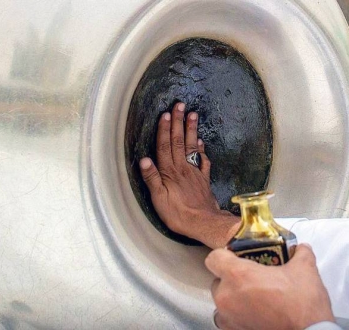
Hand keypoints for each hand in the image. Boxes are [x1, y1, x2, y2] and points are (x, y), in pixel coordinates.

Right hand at [139, 102, 239, 247]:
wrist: (204, 223)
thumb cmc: (178, 214)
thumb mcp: (159, 199)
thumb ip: (152, 178)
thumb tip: (144, 159)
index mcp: (170, 172)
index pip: (165, 146)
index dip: (164, 130)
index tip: (166, 114)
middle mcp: (183, 168)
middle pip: (179, 141)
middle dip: (178, 122)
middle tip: (180, 105)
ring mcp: (195, 173)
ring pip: (192, 147)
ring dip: (192, 130)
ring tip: (193, 114)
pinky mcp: (203, 180)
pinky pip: (203, 161)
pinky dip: (202, 151)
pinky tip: (202, 143)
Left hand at [206, 244, 334, 329]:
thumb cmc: (302, 307)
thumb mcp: (305, 270)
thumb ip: (300, 254)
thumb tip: (301, 250)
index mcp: (238, 276)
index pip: (214, 258)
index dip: (225, 255)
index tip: (237, 257)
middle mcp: (227, 297)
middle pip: (217, 280)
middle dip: (232, 278)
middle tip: (252, 277)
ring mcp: (229, 318)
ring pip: (221, 301)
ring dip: (233, 297)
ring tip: (254, 297)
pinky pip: (228, 319)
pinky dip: (237, 315)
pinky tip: (256, 313)